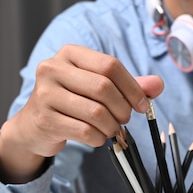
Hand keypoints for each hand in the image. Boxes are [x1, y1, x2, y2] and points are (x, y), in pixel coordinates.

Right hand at [0, 45, 163, 182]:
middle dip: (122, 109)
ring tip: (111, 129)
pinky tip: (97, 137)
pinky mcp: (45, 119)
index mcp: (70, 54)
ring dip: (112, 126)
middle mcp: (53, 68)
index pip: (110, 65)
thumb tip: (158, 85)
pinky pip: (85, 131)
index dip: (132, 87)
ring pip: (96, 112)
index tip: (142, 104)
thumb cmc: (73, 102)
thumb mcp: (99, 87)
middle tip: (125, 119)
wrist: (34, 125)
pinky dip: (99, 138)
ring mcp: (45, 94)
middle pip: (103, 88)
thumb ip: (129, 85)